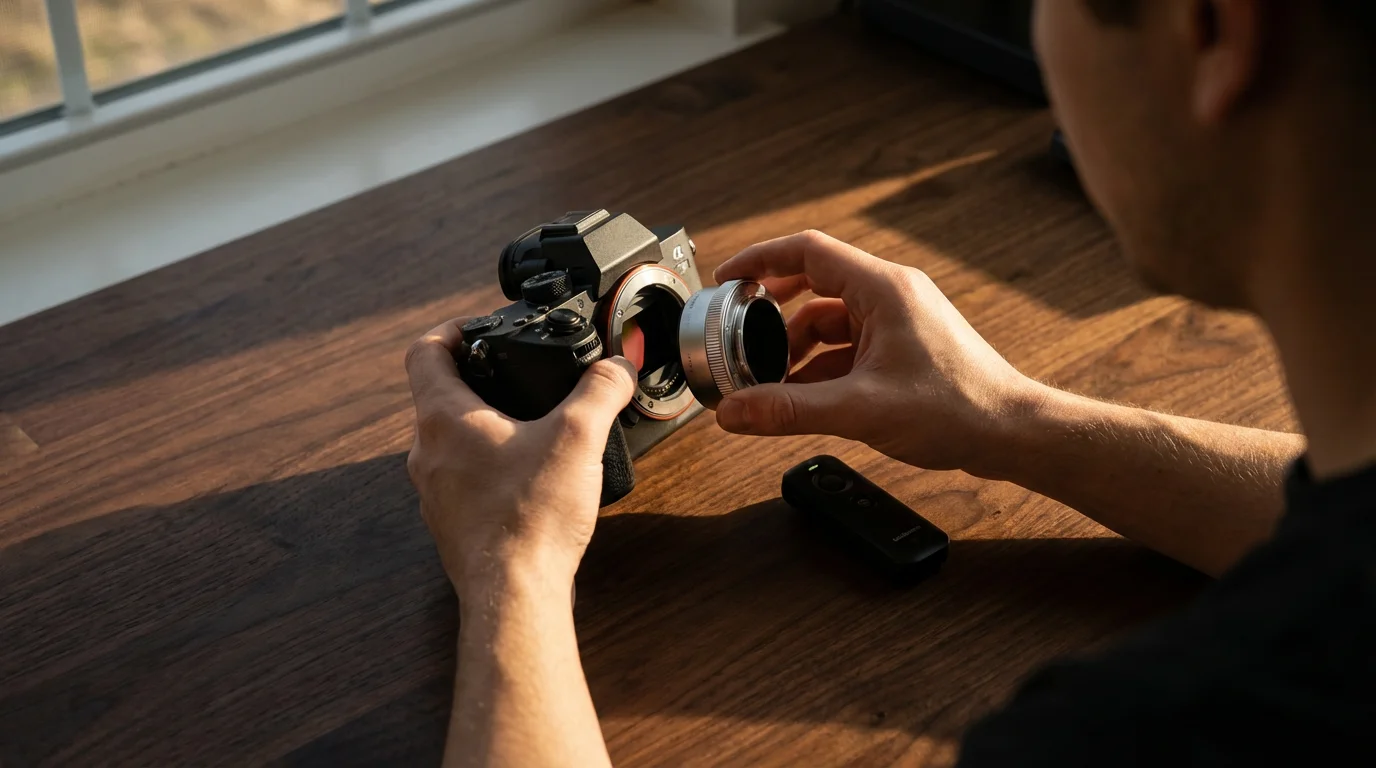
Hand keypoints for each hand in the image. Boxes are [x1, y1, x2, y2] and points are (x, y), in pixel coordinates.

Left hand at [404, 318, 636, 594]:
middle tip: (512, 373)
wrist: (514, 594)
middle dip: (474, 379)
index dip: (450, 329)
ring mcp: (435, 492)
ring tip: (526, 425)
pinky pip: (463, 481)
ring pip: (449, 442)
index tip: (476, 327)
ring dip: (481, 426)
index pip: (425, 351)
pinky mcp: (453, 524)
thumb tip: (618, 367)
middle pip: (437, 396)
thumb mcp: (578, 436)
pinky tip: (528, 479)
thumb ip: (601, 391)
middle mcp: (427, 452)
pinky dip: (488, 469)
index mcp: (444, 417)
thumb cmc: (530, 516)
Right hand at [713, 230, 1045, 475]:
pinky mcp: (902, 347)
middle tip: (738, 331)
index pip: (806, 251)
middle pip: (812, 286)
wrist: (1012, 433)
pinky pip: (846, 347)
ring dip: (795, 349)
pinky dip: (819, 368)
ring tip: (767, 381)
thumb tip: (733, 412)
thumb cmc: (960, 408)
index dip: (759, 259)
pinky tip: (802, 398)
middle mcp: (890, 295)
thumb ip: (789, 410)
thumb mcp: (861, 409)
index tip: (726, 278)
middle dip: (771, 312)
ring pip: (828, 322)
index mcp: (882, 288)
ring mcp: (897, 321)